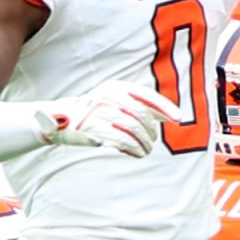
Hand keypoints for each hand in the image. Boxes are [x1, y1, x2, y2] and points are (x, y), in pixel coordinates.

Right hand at [47, 85, 173, 156]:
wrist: (61, 121)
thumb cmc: (95, 113)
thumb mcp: (116, 103)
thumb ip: (140, 106)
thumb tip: (170, 115)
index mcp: (115, 87)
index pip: (146, 96)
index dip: (164, 106)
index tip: (178, 118)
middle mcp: (107, 95)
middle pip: (141, 114)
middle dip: (151, 130)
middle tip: (153, 141)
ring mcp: (98, 111)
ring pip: (133, 128)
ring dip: (144, 142)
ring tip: (146, 149)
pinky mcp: (93, 129)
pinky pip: (122, 140)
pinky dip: (134, 148)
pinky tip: (137, 153)